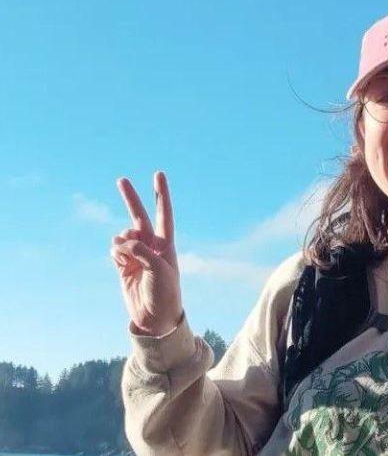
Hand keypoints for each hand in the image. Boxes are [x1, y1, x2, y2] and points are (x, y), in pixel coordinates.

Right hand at [111, 171, 182, 335]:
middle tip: (121, 179)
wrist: (155, 318)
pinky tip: (120, 263)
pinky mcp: (123, 265)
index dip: (161, 195)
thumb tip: (121, 242)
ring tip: (127, 256)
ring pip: (123, 236)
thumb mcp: (159, 270)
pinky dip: (115, 253)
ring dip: (121, 242)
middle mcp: (152, 246)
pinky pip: (114, 250)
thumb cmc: (165, 293)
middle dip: (131, 199)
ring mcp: (136, 255)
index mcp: (167, 245)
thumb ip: (142, 251)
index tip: (158, 175)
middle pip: (140, 217)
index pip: (165, 214)